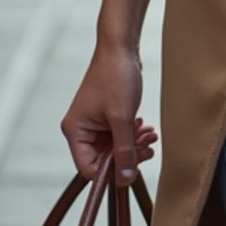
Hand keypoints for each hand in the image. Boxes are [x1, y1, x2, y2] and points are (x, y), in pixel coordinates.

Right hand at [61, 42, 157, 183]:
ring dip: (133, 144)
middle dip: (127, 155)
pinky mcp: (106, 115)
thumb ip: (124, 150)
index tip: (133, 166)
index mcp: (75, 131)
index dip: (111, 171)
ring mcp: (94, 122)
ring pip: (114, 147)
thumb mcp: (122, 118)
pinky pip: (119, 134)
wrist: (120, 47)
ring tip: (150, 135)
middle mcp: (81, 129)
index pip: (88, 168)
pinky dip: (132, 134)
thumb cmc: (115, 76)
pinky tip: (145, 128)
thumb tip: (125, 179)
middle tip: (148, 147)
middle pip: (103, 159)